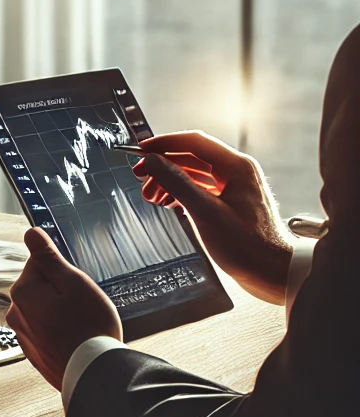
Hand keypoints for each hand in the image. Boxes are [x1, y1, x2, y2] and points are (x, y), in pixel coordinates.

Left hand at [6, 227, 121, 389]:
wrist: (94, 375)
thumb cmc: (89, 329)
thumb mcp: (74, 282)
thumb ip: (49, 257)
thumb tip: (31, 234)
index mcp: (23, 291)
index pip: (38, 263)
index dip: (61, 271)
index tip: (74, 284)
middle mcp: (17, 313)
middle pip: (40, 286)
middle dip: (60, 291)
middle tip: (81, 305)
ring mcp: (24, 334)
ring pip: (43, 309)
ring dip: (59, 312)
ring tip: (80, 325)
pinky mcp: (34, 351)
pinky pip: (46, 330)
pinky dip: (58, 331)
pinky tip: (75, 339)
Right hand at [132, 131, 293, 304]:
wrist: (274, 274)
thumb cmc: (249, 247)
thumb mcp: (205, 212)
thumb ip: (176, 182)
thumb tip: (153, 161)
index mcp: (237, 167)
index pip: (193, 142)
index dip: (164, 143)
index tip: (142, 150)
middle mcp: (237, 172)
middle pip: (191, 157)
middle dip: (163, 166)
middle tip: (141, 175)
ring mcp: (234, 187)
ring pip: (194, 173)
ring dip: (170, 181)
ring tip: (151, 195)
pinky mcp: (230, 202)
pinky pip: (200, 188)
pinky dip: (181, 192)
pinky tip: (168, 201)